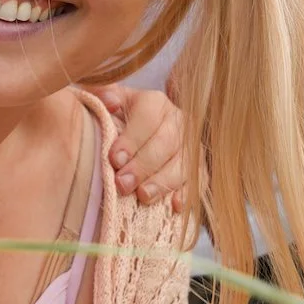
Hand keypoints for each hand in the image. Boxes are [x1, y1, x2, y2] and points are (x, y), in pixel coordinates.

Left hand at [94, 85, 187, 211]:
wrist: (136, 133)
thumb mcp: (109, 104)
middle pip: (165, 143)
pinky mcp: (199, 167)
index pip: (147, 118)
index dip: (131, 139)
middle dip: (143, 165)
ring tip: (144, 196)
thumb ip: (105, 97)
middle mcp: (177, 120)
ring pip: (183, 163)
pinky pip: (199, 180)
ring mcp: (191, 145)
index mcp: (154, 102)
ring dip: (163, 181)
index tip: (114, 159)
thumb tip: (108, 101)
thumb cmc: (118, 120)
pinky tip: (175, 205)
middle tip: (123, 184)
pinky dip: (187, 193)